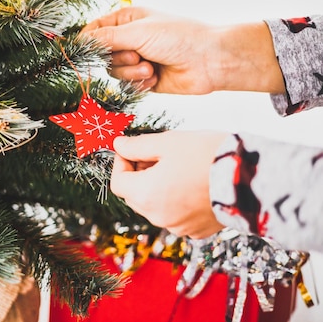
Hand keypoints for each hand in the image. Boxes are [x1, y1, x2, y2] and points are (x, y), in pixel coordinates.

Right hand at [82, 6, 284, 93]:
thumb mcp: (138, 32)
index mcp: (127, 20)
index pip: (95, 30)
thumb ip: (106, 38)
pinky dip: (139, 84)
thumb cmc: (179, 37)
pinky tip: (155, 77)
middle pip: (102, 55)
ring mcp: (137, 59)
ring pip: (114, 72)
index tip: (81, 52)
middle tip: (137, 56)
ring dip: (131, 72)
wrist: (209, 62)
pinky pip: (128, 85)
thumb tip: (80, 40)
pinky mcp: (144, 79)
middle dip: (118, 59)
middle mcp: (130, 39)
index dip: (87, 42)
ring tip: (150, 68)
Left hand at [111, 130, 227, 238]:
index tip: (132, 150)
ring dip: (157, 187)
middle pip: (134, 196)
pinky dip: (176, 200)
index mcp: (146, 195)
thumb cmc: (208, 156)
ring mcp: (178, 227)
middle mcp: (158, 217)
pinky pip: (176, 215)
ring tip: (177, 166)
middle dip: (138, 174)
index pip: (118, 183)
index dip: (121, 163)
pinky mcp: (197, 230)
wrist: (253, 177)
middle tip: (155, 155)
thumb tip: (118, 145)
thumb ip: (137, 145)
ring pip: (155, 206)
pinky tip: (192, 182)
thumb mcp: (167, 142)